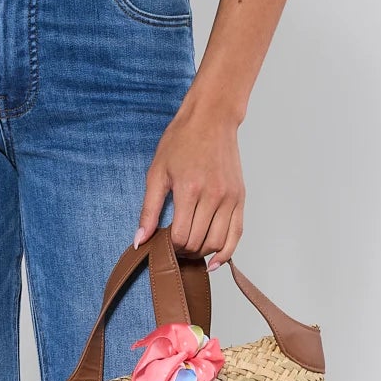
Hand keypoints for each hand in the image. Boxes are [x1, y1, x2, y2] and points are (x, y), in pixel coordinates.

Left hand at [133, 97, 243, 267]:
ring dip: (202, 253)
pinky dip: (226, 252)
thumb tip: (140, 240)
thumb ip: (149, 210)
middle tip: (173, 245)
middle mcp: (213, 196)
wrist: (211, 119)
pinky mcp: (240, 198)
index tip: (162, 241)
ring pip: (218, 243)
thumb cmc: (182, 141)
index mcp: (190, 190)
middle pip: (199, 243)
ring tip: (190, 248)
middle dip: (183, 251)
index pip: (180, 236)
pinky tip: (215, 261)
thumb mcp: (157, 172)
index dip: (169, 246)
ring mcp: (230, 198)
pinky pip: (237, 234)